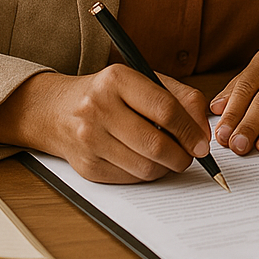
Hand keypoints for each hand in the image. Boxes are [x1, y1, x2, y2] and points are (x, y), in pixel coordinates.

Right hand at [0, 66, 212, 183]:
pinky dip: (147, 174)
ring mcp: (89, 139)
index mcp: (117, 79)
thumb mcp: (144, 81)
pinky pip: (131, 179)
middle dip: (182, 155)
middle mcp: (98, 107)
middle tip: (190, 155)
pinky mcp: (86, 166)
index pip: (165, 109)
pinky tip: (146, 160)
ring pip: (145, 167)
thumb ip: (181, 99)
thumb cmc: (109, 94)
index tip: (202, 143)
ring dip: (167, 167)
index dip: (190, 130)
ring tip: (169, 157)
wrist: (56, 110)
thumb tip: (202, 133)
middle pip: (156, 144)